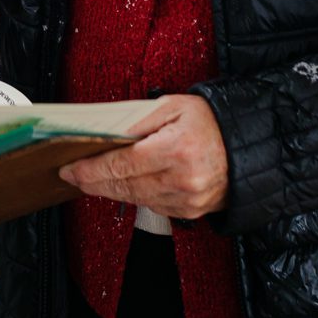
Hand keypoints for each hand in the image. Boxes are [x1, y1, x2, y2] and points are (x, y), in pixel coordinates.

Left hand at [58, 94, 228, 219]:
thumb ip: (139, 119)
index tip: (70, 168)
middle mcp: (181, 179)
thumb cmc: (209, 122)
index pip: (121, 164)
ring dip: (110, 190)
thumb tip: (106, 134)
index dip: (91, 169)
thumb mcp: (174, 106)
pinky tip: (122, 185)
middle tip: (72, 175)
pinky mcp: (189, 212)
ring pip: (134, 199)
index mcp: (176, 149)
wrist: (247, 148)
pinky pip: (151, 206)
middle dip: (93, 181)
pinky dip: (134, 195)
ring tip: (92, 178)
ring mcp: (186, 200)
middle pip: (123, 186)